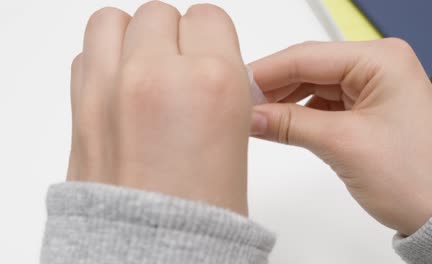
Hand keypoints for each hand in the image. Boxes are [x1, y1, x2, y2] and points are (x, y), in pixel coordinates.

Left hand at [67, 1, 250, 214]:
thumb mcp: (235, 134)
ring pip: (114, 20)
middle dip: (174, 37)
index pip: (209, 17)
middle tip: (180, 69)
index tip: (209, 55)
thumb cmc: (199, 212)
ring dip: (133, 38)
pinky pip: (87, 54)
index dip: (211, 38)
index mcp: (212, 82)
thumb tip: (204, 60)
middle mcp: (157, 76)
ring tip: (146, 67)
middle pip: (161, 13)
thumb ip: (218, 83)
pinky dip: (104, 61)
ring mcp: (110, 88)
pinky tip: (123, 86)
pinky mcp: (79, 106)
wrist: (151, 251)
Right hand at [250, 39, 431, 234]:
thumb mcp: (342, 144)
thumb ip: (289, 124)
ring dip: (284, 101)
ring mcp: (373, 87)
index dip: (266, 72)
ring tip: (255, 116)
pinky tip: (280, 122)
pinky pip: (324, 103)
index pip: (307, 56)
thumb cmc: (417, 176)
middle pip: (309, 69)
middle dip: (273, 88)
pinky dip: (300, 113)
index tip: (236, 87)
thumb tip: (249, 115)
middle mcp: (378, 66)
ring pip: (314, 86)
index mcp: (381, 60)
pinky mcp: (367, 108)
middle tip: (241, 105)